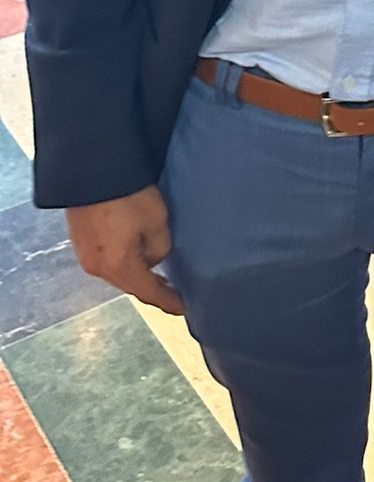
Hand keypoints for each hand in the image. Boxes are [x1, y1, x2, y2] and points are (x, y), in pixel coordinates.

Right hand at [66, 185, 184, 316]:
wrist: (94, 172)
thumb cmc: (129, 196)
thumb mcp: (157, 222)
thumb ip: (159, 249)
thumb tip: (151, 258)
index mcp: (118, 266)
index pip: (148, 293)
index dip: (168, 302)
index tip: (184, 309)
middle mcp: (98, 268)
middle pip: (130, 285)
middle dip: (152, 290)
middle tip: (174, 294)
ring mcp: (86, 256)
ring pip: (118, 273)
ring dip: (138, 274)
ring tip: (158, 277)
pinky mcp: (81, 241)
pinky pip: (108, 260)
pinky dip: (124, 262)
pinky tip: (135, 257)